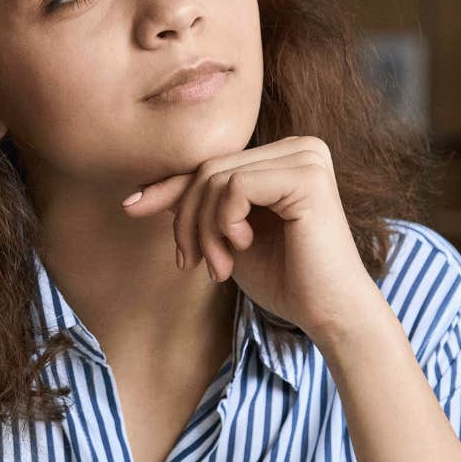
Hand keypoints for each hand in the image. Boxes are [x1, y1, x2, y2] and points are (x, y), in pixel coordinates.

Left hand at [120, 135, 387, 342]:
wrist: (329, 314)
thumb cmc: (286, 281)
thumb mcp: (228, 238)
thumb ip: (200, 209)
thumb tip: (143, 192)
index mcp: (284, 157)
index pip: (212, 164)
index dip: (169, 187)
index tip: (131, 207)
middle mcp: (299, 147)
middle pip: (209, 168)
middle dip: (188, 220)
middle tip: (192, 264)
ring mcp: (306, 157)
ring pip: (216, 177)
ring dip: (205, 230)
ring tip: (219, 267)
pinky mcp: (306, 176)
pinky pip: (235, 186)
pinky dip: (224, 222)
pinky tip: (241, 247)